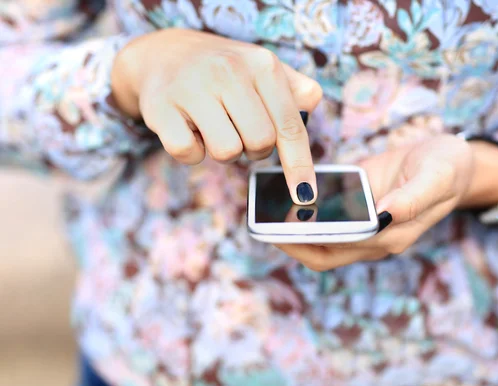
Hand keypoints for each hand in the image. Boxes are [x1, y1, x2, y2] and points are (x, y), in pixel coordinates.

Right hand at [111, 29, 322, 203]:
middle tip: (239, 129)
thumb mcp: (262, 69)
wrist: (165, 53)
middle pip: (261, 143)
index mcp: (262, 64)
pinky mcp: (161, 108)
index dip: (300, 165)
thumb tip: (312, 103)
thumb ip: (294, 89)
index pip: (290, 126)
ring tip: (214, 126)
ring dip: (225, 151)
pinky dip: (193, 152)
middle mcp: (229, 71)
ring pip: (228, 152)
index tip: (305, 195)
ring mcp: (193, 88)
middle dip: (254, 149)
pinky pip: (189, 155)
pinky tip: (189, 129)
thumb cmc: (225, 71)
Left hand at [276, 135, 475, 270]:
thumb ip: (414, 196)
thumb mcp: (438, 174)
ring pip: (321, 238)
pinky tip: (285, 193)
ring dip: (293, 229)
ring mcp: (364, 223)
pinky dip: (305, 212)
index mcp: (391, 234)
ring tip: (265, 209)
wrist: (451, 161)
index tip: (276, 231)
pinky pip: (326, 217)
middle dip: (290, 241)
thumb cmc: (448, 167)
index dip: (306, 244)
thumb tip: (384, 214)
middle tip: (260, 222)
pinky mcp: (357, 205)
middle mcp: (374, 236)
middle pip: (323, 252)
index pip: (340, 250)